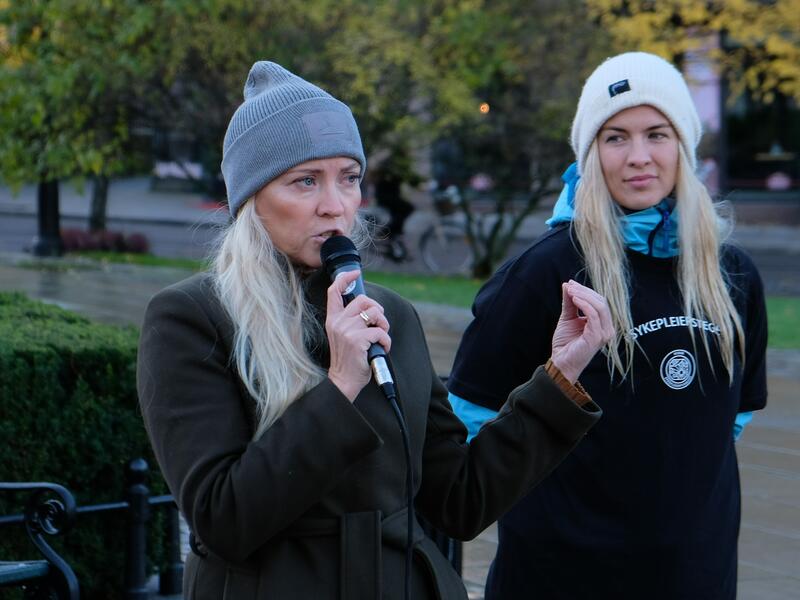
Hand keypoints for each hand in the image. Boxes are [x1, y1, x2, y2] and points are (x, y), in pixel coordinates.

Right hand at [325, 270, 390, 401]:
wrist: (343, 380)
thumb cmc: (348, 359)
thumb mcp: (343, 335)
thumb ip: (350, 320)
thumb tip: (369, 307)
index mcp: (333, 319)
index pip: (334, 291)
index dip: (345, 278)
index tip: (355, 273)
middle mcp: (338, 322)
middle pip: (363, 300)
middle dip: (378, 310)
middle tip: (379, 324)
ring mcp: (347, 330)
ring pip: (375, 314)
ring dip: (384, 325)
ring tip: (381, 338)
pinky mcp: (358, 339)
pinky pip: (381, 331)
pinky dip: (386, 341)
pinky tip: (381, 348)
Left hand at [550, 280, 613, 382]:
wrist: (560, 362)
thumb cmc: (565, 342)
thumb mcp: (567, 318)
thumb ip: (570, 302)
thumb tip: (568, 284)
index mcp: (603, 324)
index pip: (599, 301)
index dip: (586, 290)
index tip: (571, 283)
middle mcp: (607, 329)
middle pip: (601, 302)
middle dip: (585, 291)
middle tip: (570, 286)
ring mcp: (604, 334)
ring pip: (600, 307)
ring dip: (584, 296)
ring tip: (570, 291)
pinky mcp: (597, 337)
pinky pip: (594, 316)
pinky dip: (584, 304)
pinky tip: (574, 300)